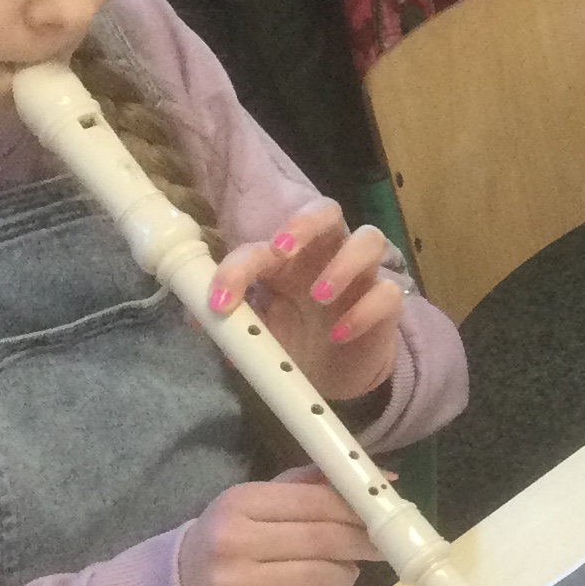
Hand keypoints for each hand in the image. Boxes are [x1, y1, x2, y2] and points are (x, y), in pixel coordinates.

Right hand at [179, 470, 379, 585]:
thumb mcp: (254, 506)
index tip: (381, 514)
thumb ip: (309, 486)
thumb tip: (384, 476)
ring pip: (321, 578)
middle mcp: (232, 544)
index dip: (356, 508)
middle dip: (362, 542)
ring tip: (342, 571)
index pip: (315, 501)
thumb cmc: (227, 543)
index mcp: (237, 503)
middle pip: (323, 540)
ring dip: (345, 574)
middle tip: (379, 545)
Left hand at [205, 200, 402, 404]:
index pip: (263, 246)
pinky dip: (366, 310)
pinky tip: (341, 333)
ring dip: (343, 263)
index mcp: (289, 258)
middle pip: (326, 210)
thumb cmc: (297, 341)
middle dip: (304, 223)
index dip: (238, 268)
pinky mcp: (387, 304)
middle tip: (282, 250)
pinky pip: (388, 292)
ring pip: (369, 238)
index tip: (219, 301)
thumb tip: (196, 318)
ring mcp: (361, 276)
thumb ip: (232, 322)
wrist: (337, 375)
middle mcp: (326, 255)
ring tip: (319, 295)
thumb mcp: (261, 333)